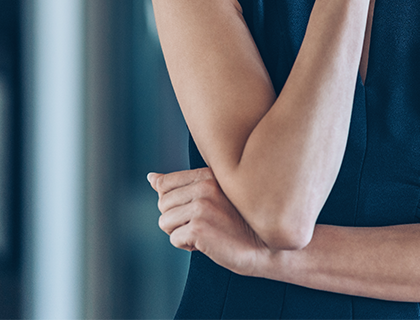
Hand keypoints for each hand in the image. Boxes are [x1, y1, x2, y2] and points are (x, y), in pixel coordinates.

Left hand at [148, 167, 272, 277]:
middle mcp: (205, 186)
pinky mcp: (198, 227)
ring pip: (165, 222)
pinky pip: (174, 239)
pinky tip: (210, 243)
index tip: (198, 210)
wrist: (269, 246)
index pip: (165, 184)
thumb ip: (183, 185)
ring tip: (208, 232)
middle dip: (177, 219)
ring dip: (181, 232)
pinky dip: (188, 246)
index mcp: (209, 174)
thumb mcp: (214, 196)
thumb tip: (151, 178)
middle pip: (162, 204)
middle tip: (206, 224)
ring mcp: (202, 206)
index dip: (175, 203)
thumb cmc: (242, 222)